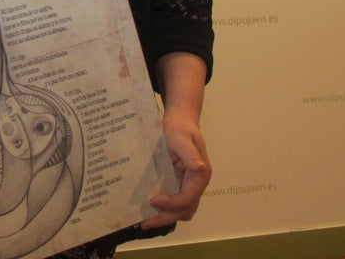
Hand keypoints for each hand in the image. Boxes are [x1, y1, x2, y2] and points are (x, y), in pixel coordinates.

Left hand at [140, 110, 210, 229]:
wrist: (178, 121)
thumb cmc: (179, 127)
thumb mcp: (181, 137)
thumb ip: (189, 153)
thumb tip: (199, 169)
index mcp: (200, 174)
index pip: (188, 197)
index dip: (172, 203)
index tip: (153, 200)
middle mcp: (195, 184)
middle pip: (184, 209)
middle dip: (166, 218)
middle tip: (144, 223)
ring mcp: (187, 185)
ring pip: (180, 210)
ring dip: (164, 217)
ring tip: (144, 221)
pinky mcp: (177, 184)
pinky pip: (172, 202)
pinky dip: (162, 209)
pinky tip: (146, 211)